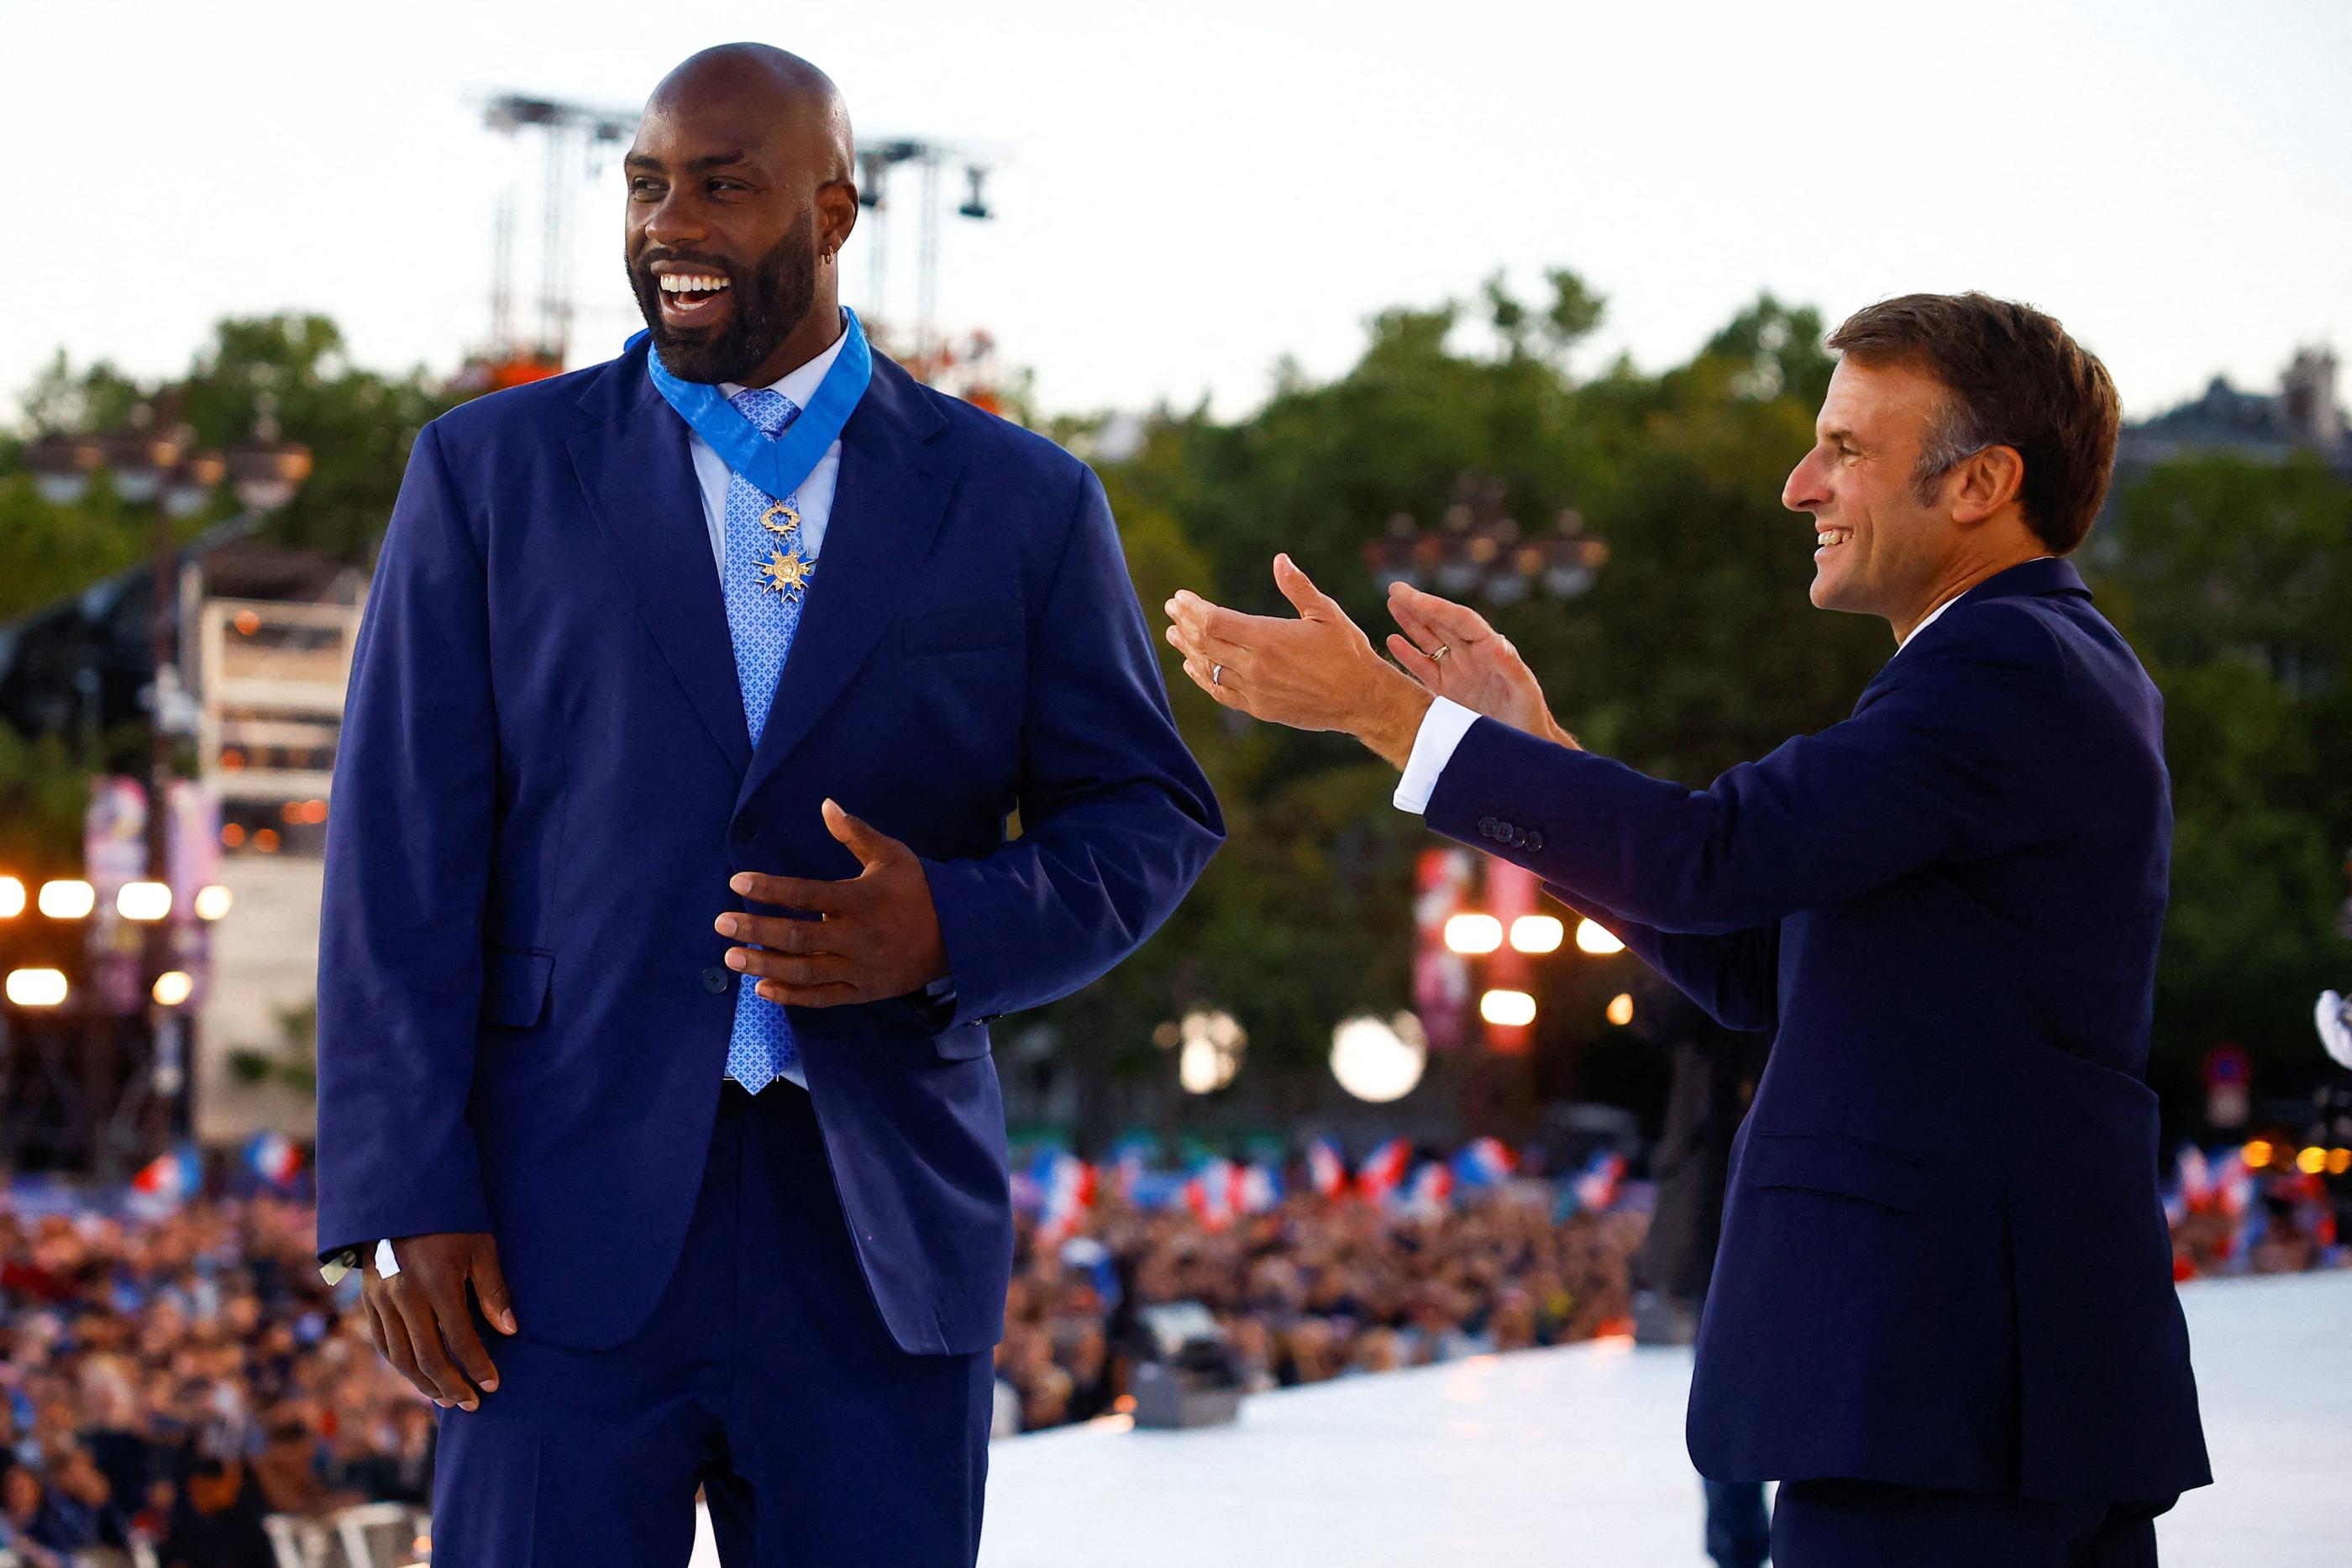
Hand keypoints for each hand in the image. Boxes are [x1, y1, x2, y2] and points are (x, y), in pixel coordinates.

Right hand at [360, 1233, 514, 1410]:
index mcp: (436, 1283)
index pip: (460, 1339)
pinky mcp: (368, 1300)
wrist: (400, 1199)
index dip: (478, 1366)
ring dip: (425, 1383)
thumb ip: (493, 1291)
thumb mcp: (480, 1248)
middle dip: (452, 1385)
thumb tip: (510, 1330)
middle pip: (427, 1357)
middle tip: (472, 1403)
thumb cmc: (451, 1220)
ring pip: (401, 1357)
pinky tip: (418, 1376)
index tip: (493, 1384)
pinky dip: (401, 1365)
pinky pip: (383, 1343)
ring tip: (448, 1398)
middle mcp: (404, 1297)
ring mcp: (381, 1300)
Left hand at [719, 799, 948, 1005]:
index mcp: (860, 900)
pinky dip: (791, 996)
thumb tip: (826, 804)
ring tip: (732, 958)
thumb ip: (856, 833)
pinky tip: (763, 989)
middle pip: (796, 936)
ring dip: (765, 965)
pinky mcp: (862, 990)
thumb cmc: (920, 890)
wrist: (960, 937)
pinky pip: (822, 997)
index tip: (738, 883)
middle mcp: (855, 936)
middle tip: (721, 924)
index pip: (806, 894)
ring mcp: (858, 967)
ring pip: (803, 970)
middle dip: (755, 930)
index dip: (770, 889)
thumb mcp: (893, 855)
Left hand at [1165, 554, 1432, 767]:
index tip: (1180, 597)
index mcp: (1268, 638)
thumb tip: (1279, 559)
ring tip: (1174, 634)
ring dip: (1188, 649)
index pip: (1213, 621)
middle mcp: (1255, 666)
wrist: (1362, 699)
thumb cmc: (1348, 651)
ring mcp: (1255, 690)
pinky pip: (1221, 692)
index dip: (1192, 608)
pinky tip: (1193, 666)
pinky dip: (1203, 677)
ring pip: (1208, 668)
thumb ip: (1298, 587)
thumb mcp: (1326, 613)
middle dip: (1183, 623)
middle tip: (1171, 610)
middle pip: (1204, 643)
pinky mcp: (1259, 708)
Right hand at [1383, 583, 1576, 748]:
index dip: (1435, 606)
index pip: (1459, 620)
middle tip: (1394, 588)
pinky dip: (1408, 655)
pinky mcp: (1447, 692)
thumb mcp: (1523, 692)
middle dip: (1418, 606)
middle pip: (1441, 624)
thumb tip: (1497, 641)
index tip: (1412, 596)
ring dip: (1411, 623)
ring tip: (1392, 603)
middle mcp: (1472, 656)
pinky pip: (1424, 669)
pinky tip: (1393, 640)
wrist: (1522, 749)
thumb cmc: (1529, 719)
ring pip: (1430, 641)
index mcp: (1490, 650)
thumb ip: (1511, 667)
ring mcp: (1458, 673)